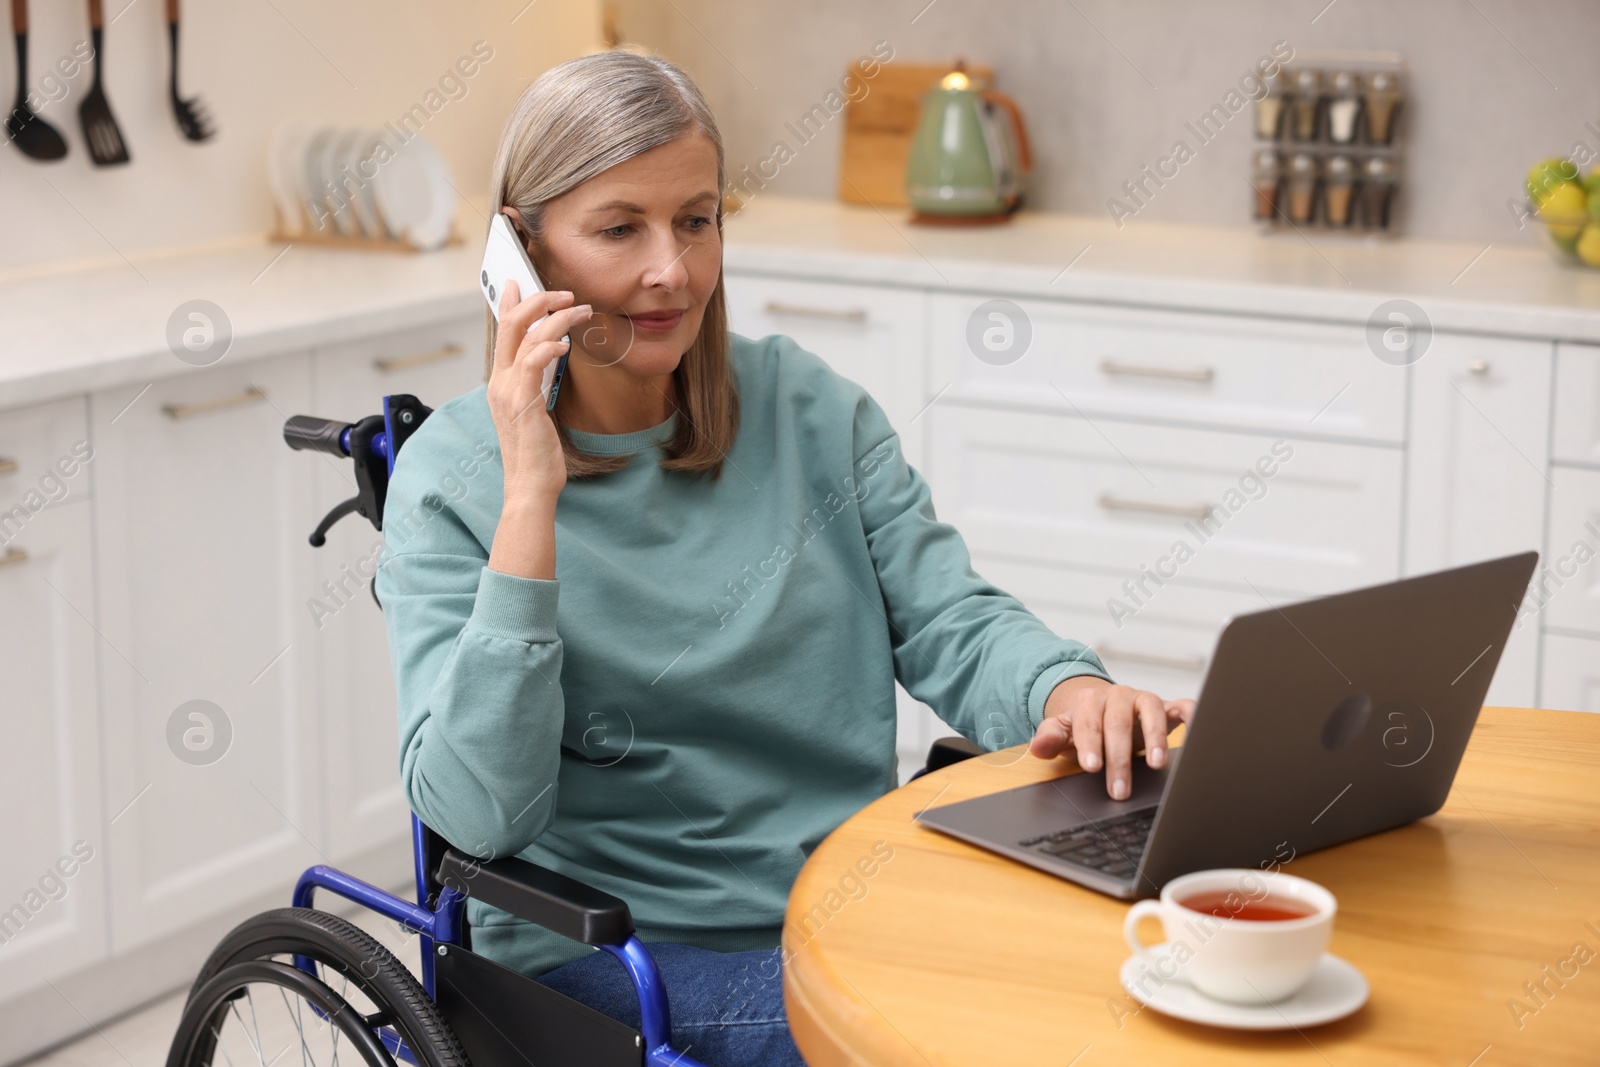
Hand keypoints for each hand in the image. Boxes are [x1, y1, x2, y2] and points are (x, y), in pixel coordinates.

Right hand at [487, 279, 591, 503]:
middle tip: (564, 293)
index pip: (502, 331)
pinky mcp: (522, 402)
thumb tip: (551, 358)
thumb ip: (536, 382)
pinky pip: (533, 360)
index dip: (509, 302)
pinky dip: (550, 345)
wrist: (530, 486)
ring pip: (525, 334)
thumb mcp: (535, 409)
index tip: (520, 282)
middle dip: (538, 300)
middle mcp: (499, 382)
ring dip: (556, 317)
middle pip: (510, 323)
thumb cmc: (537, 453)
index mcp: (501, 382)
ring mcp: (508, 391)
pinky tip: (567, 344)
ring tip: (581, 311)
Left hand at [1027, 676, 1195, 799]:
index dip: (1091, 744)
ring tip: (1156, 763)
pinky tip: (1196, 729)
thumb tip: (1037, 748)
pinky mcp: (1167, 707)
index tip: (1092, 767)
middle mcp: (1119, 696)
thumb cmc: (1086, 726)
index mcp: (1091, 701)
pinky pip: (1183, 705)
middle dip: (1119, 757)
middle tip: (1119, 788)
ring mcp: (1144, 700)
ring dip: (1155, 737)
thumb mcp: (1064, 731)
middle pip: (1119, 723)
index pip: (1089, 722)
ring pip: (1151, 712)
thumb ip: (1051, 738)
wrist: (1105, 708)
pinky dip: (1192, 714)